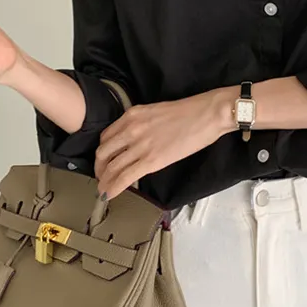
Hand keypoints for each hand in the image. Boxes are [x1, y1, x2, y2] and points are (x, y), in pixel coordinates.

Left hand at [94, 89, 233, 196]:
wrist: (206, 114)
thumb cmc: (188, 112)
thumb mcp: (155, 113)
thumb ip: (141, 126)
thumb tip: (136, 143)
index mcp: (132, 115)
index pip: (106, 137)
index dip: (102, 153)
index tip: (104, 162)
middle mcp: (131, 128)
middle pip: (103, 153)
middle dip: (99, 168)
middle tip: (102, 178)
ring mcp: (140, 144)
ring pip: (111, 167)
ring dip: (104, 181)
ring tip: (104, 189)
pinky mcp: (151, 160)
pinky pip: (124, 177)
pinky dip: (113, 188)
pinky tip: (109, 194)